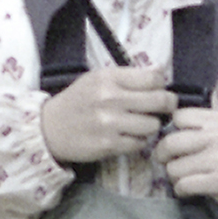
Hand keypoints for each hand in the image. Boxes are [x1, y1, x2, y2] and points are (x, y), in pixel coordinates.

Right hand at [41, 58, 173, 167]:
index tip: (158, 89)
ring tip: (140, 123)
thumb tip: (161, 72)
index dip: (161, 84)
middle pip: (160, 101)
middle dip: (167, 105)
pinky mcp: (109, 145)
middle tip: (165, 107)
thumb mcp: (98, 78)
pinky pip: (140, 143)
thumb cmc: (78, 101)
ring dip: (151, 125)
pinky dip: (138, 141)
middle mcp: (111, 99)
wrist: (50, 128)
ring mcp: (110, 124)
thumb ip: (128, 76)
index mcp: (109, 78)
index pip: (154, 78)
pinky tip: (128, 135)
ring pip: (153, 125)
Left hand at [152, 105, 217, 218]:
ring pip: (174, 167)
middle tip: (168, 162)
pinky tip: (188, 189)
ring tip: (184, 177)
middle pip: (171, 142)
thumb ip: (202, 120)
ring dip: (173, 176)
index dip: (172, 130)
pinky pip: (183, 185)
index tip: (175, 142)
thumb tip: (170, 108)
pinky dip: (181, 190)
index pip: (178, 117)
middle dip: (163, 155)